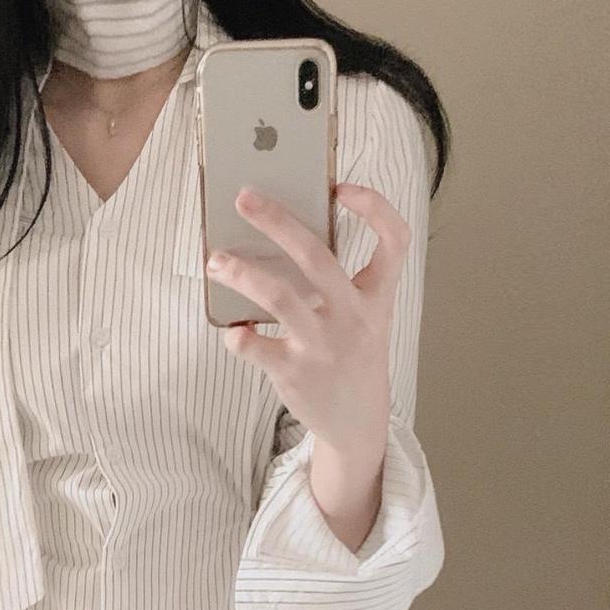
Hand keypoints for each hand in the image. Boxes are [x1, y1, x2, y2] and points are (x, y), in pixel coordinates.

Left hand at [206, 183, 411, 454]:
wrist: (358, 422)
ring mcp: (323, 345)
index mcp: (376, 297)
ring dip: (241, 272)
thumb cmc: (352, 355)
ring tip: (215, 261)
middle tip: (243, 197)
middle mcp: (353, 317)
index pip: (394, 241)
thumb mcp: (363, 318)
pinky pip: (254, 345)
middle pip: (316, 256)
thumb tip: (277, 240)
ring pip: (278, 296)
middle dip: (276, 221)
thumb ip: (337, 282)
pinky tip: (231, 329)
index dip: (374, 207)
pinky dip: (236, 334)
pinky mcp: (293, 372)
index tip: (342, 187)